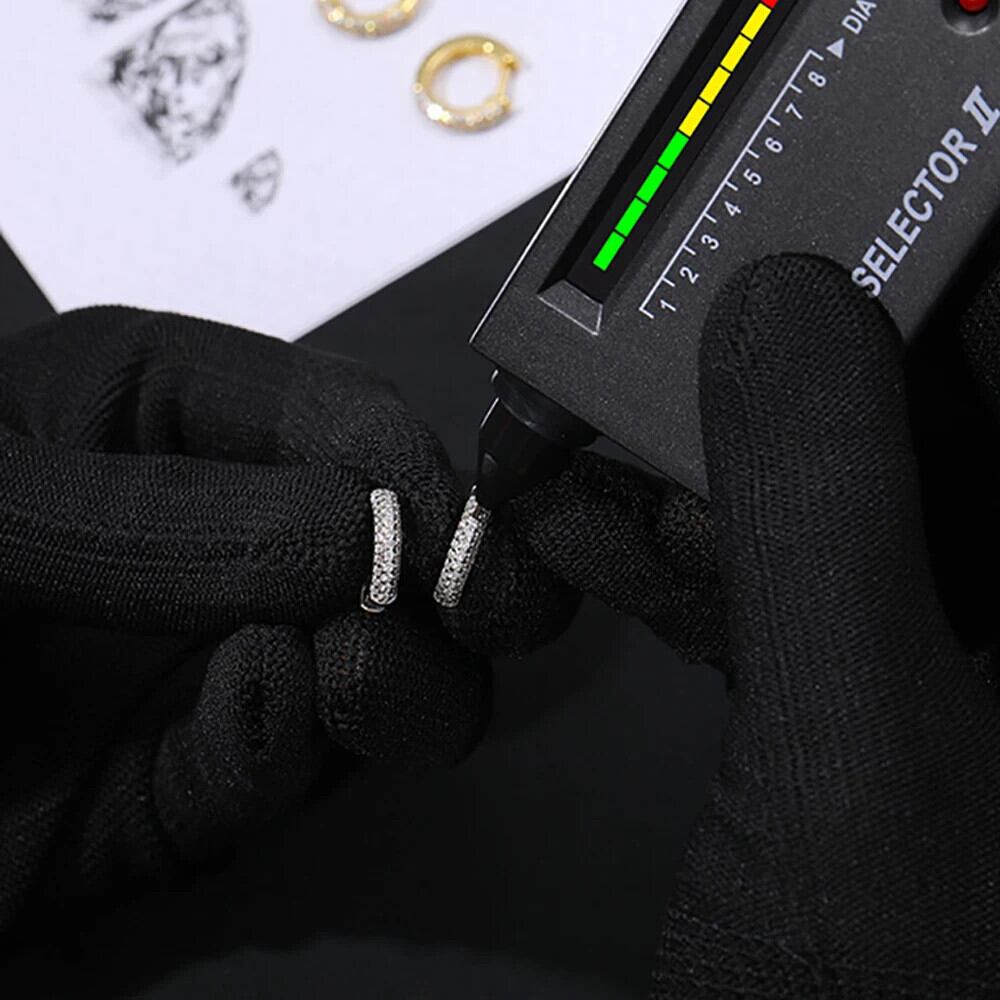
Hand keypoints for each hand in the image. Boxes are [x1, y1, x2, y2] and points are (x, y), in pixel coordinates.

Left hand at [0, 307, 574, 935]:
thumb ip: (171, 523)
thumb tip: (360, 546)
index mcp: (175, 420)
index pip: (351, 421)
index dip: (414, 473)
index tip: (446, 542)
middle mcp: (225, 536)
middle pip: (402, 549)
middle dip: (447, 583)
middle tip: (455, 614)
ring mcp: (223, 655)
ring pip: (383, 671)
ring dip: (396, 681)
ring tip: (353, 682)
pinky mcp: (199, 774)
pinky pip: (284, 769)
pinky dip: (285, 756)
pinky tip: (255, 731)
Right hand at [529, 255, 999, 995]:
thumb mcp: (856, 740)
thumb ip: (828, 511)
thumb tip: (782, 311)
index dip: (917, 286)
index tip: (808, 226)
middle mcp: (997, 633)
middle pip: (898, 438)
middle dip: (755, 378)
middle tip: (648, 322)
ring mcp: (919, 680)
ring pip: (805, 516)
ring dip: (677, 466)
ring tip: (572, 421)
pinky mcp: (828, 721)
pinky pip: (748, 599)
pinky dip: (657, 556)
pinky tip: (575, 520)